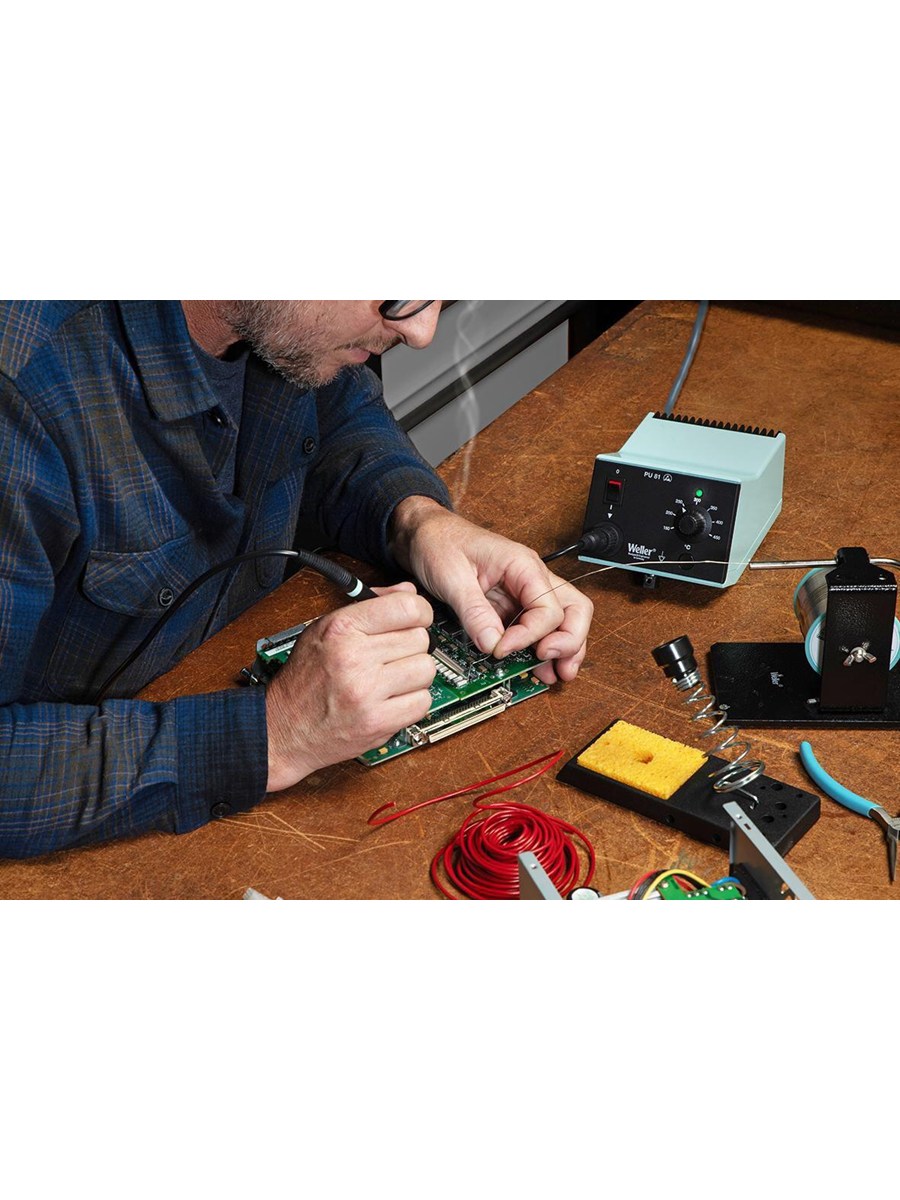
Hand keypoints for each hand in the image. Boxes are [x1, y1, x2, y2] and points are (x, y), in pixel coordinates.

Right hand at [264, 583, 435, 790]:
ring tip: (393, 678)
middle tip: (393, 655)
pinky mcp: (378, 722)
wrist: (284, 727)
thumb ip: (368, 608)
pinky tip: (393, 699)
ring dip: (415, 674)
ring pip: (426, 669)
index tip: (417, 619)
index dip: (419, 612)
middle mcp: (354, 658)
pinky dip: (413, 701)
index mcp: (341, 629)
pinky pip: (422, 702)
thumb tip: (408, 592)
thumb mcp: (324, 629)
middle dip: (412, 645)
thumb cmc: (304, 679)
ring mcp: (367, 692)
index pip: (407, 607)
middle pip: (420, 638)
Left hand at [390, 498, 592, 685]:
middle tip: (553, 664)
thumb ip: (474, 612)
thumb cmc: (440, 543)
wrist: (425, 534)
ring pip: (564, 621)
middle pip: (574, 610)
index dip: (530, 635)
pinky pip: (537, 628)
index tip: (502, 649)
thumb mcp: (452, 577)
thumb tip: (491, 644)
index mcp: (522, 566)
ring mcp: (524, 592)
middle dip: (569, 641)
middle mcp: (532, 578)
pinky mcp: (512, 605)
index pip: (548, 608)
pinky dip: (542, 648)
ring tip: (555, 675)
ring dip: (564, 649)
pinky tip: (536, 667)